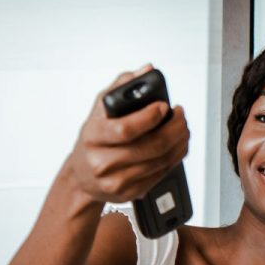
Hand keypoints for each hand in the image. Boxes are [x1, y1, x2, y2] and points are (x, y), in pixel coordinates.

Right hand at [62, 64, 189, 206]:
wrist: (82, 176)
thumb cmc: (93, 140)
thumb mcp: (99, 109)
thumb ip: (122, 87)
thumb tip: (147, 70)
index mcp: (93, 137)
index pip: (125, 129)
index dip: (150, 117)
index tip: (164, 107)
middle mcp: (102, 161)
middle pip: (150, 147)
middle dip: (174, 129)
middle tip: (181, 117)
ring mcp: (116, 181)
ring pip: (160, 161)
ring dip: (179, 143)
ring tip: (183, 129)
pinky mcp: (129, 193)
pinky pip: (160, 174)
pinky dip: (174, 158)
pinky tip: (177, 146)